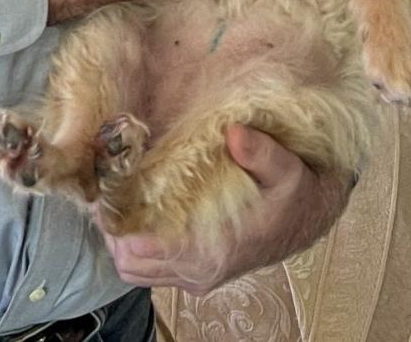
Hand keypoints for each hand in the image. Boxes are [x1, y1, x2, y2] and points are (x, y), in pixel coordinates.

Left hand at [99, 124, 349, 293]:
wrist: (308, 218)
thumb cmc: (293, 193)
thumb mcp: (286, 168)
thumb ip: (262, 152)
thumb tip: (235, 134)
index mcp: (213, 251)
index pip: (144, 250)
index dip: (117, 222)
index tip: (105, 188)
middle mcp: (198, 272)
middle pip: (130, 264)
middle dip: (110, 229)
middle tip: (103, 187)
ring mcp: (195, 275)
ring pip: (135, 270)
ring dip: (119, 238)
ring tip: (113, 197)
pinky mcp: (195, 271)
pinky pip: (149, 268)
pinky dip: (135, 245)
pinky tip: (135, 210)